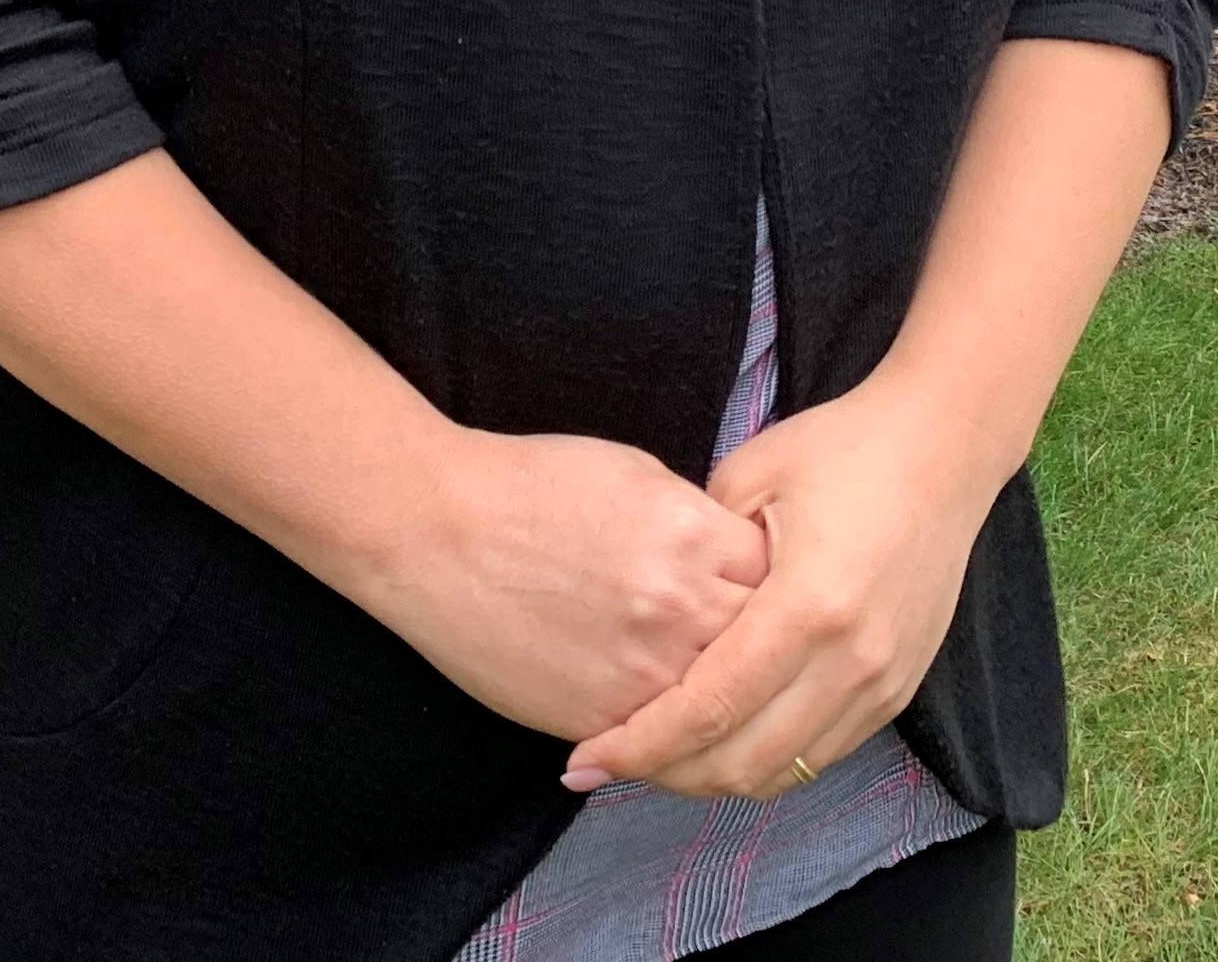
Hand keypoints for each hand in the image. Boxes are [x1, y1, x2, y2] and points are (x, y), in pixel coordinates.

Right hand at [352, 428, 770, 743]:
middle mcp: (681, 610)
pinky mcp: (601, 720)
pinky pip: (667, 741)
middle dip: (769, 646)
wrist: (433, 531)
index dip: (784, 582)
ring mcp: (643, 675)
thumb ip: (700, 525)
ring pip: (725, 709)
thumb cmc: (528, 487)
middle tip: (766, 648)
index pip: (783, 576)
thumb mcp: (637, 476)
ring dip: (731, 701)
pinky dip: (678, 733)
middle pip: (769, 648)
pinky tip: (678, 719)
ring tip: (734, 697)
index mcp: (695, 538)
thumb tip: (737, 560)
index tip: (775, 587)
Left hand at [558, 373, 996, 799]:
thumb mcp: (750, 477)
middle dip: (667, 775)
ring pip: (784, 772)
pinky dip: (766, 760)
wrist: (946, 446)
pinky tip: (725, 737)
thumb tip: (650, 615)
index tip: (585, 760)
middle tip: (613, 763)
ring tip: (660, 757)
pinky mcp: (899, 688)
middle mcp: (851, 660)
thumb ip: (699, 554)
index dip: (639, 745)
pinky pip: (822, 754)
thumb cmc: (842, 447)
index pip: (707, 709)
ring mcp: (883, 681)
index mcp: (807, 606)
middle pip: (742, 762)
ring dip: (715, 778)